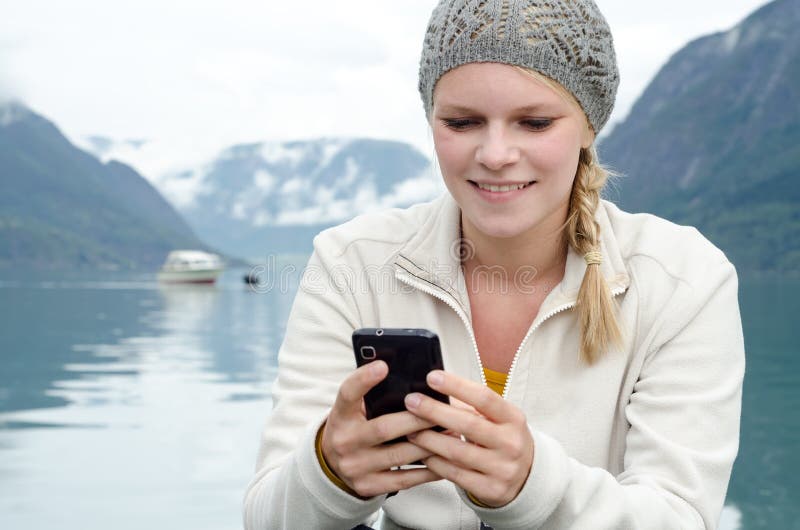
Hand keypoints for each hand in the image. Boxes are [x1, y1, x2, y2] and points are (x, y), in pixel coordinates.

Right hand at [320, 360, 441, 497]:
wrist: (333, 465)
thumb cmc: (355, 426)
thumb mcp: (354, 409)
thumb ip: (374, 396)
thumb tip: (410, 376)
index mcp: (341, 415)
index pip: (348, 393)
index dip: (364, 378)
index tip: (383, 365)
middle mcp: (344, 441)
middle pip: (383, 428)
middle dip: (416, 419)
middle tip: (441, 410)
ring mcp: (355, 466)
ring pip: (399, 455)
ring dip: (429, 444)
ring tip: (451, 433)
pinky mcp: (367, 486)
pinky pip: (404, 480)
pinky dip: (427, 470)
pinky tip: (444, 460)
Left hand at [404, 370, 533, 506]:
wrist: (526, 478)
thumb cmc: (503, 439)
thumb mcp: (498, 419)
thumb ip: (471, 406)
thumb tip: (435, 391)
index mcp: (513, 418)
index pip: (484, 397)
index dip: (457, 386)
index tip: (432, 377)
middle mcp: (511, 443)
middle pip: (468, 424)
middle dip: (435, 411)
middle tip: (412, 402)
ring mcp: (502, 468)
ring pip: (457, 451)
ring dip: (429, 439)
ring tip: (410, 430)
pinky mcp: (491, 489)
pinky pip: (455, 474)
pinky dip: (435, 462)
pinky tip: (423, 453)